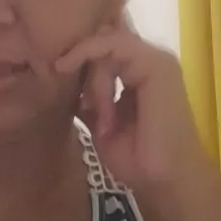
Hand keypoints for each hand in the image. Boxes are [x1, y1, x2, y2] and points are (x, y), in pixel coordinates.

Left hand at [56, 22, 210, 192]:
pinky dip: (92, 59)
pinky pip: (114, 44)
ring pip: (105, 41)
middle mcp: (146, 60)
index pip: (102, 45)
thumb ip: (86, 96)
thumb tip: (60, 78)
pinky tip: (84, 87)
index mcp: (136, 71)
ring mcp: (155, 59)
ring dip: (90, 73)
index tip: (54, 73)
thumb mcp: (99, 121)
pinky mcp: (157, 64)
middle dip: (82, 65)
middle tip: (82, 105)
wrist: (166, 181)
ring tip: (92, 110)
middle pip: (101, 39)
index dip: (76, 52)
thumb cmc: (136, 158)